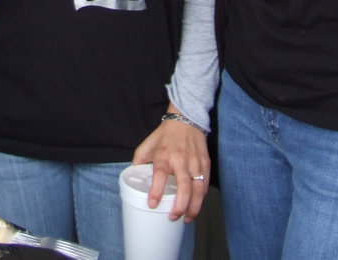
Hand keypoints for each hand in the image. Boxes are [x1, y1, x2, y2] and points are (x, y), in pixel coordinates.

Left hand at [131, 105, 209, 221]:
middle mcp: (180, 159)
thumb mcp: (147, 144)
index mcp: (164, 155)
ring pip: (198, 189)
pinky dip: (201, 197)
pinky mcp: (205, 163)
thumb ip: (139, 160)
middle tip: (173, 217)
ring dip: (193, 206)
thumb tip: (132, 176)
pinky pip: (205, 184)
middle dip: (180, 206)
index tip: (152, 204)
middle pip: (184, 186)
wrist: (186, 120)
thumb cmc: (165, 135)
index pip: (160, 175)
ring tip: (187, 218)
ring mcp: (195, 162)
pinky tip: (196, 205)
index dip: (156, 190)